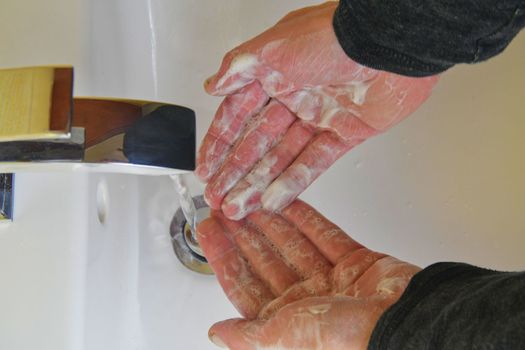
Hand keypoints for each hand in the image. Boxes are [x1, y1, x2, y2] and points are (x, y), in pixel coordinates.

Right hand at [196, 2, 438, 219]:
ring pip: (281, 156)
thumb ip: (238, 68)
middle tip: (219, 197)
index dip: (219, 144)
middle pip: (256, 142)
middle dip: (235, 172)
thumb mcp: (272, 48)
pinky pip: (314, 161)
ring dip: (258, 183)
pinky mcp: (343, 133)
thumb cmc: (331, 38)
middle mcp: (294, 96)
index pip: (237, 115)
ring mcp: (318, 117)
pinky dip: (294, 181)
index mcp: (273, 75)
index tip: (206, 168)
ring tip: (239, 207)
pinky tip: (273, 199)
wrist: (385, 45)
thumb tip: (213, 84)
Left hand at [197, 200, 419, 348]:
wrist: (405, 321)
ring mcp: (331, 280)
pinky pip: (325, 234)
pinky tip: (288, 201)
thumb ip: (250, 335)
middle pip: (266, 258)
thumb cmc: (349, 336)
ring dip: (270, 219)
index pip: (244, 283)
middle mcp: (306, 301)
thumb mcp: (286, 336)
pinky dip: (306, 217)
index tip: (210, 229)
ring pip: (293, 242)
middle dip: (243, 230)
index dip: (224, 255)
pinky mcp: (355, 262)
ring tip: (250, 196)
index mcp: (285, 321)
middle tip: (226, 204)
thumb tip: (217, 334)